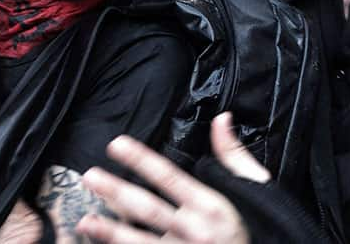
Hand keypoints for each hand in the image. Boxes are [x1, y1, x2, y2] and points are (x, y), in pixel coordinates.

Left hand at [76, 112, 268, 242]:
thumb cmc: (265, 229)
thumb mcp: (257, 190)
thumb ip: (234, 155)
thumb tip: (221, 118)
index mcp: (212, 206)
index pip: (168, 176)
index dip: (140, 159)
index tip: (116, 144)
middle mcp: (195, 232)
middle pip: (148, 209)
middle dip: (117, 193)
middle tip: (89, 177)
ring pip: (142, 243)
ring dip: (112, 233)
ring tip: (84, 222)